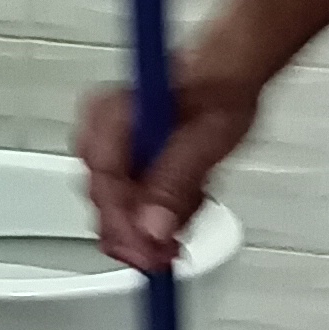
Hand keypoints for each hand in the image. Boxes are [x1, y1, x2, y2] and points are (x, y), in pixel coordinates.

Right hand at [75, 50, 261, 273]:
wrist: (227, 74)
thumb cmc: (218, 88)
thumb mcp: (206, 137)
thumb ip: (176, 182)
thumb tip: (152, 228)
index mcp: (113, 114)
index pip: (103, 184)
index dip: (125, 228)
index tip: (150, 254)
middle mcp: (101, 131)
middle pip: (105, 202)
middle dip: (141, 232)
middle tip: (172, 250)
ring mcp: (109, 148)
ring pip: (119, 208)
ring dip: (154, 223)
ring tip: (192, 205)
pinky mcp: (124, 163)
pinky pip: (130, 203)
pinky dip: (158, 213)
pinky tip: (185, 201)